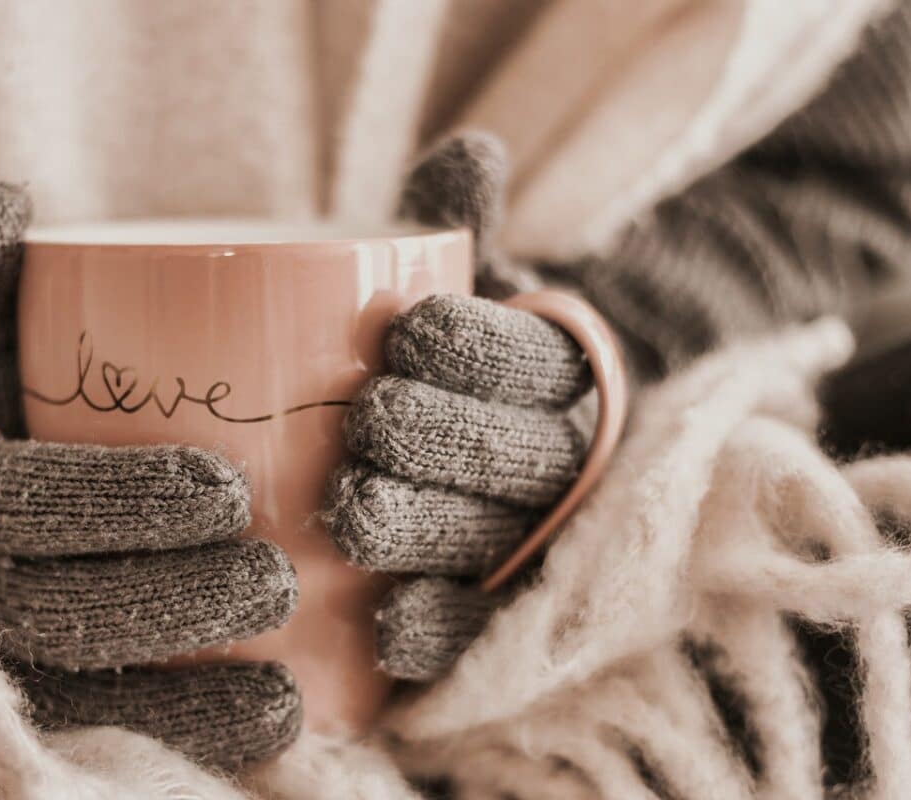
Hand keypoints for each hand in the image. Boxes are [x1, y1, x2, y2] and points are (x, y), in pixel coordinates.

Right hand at [0, 183, 300, 767]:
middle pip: (60, 606)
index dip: (114, 500)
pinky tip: (280, 717)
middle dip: (172, 598)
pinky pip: (110, 729)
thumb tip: (1, 196)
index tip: (225, 486)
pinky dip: (192, 730)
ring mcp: (9, 642)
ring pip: (86, 683)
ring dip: (188, 689)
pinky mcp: (56, 686)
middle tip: (277, 574)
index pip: (22, 500)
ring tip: (286, 665)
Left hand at [326, 134, 591, 680]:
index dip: (481, 347)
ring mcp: (530, 543)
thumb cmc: (449, 365)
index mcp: (556, 377)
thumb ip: (454, 232)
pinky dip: (439, 628)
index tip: (410, 332)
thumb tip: (468, 149)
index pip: (534, 361)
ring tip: (354, 517)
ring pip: (494, 538)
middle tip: (369, 423)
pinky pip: (482, 628)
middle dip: (447, 438)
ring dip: (429, 532)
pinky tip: (384, 627)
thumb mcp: (457, 291)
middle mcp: (556, 459)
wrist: (480, 456)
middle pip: (515, 455)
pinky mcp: (497, 613)